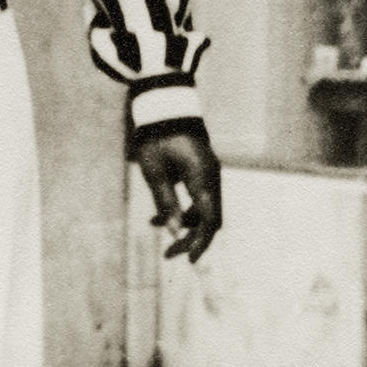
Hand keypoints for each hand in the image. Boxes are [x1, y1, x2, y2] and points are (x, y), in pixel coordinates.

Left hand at [135, 126, 221, 263]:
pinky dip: (182, 210)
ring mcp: (209, 173)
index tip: (189, 260)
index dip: (200, 242)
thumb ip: (167, 204)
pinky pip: (198, 198)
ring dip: (185, 225)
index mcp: (202, 178)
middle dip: (191, 238)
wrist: (164, 106)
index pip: (209, 219)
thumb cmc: (156, 138)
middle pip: (210, 218)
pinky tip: (157, 219)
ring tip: (157, 235)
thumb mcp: (155, 173)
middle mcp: (212, 177)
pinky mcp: (202, 171)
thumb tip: (175, 234)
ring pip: (203, 209)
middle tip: (168, 255)